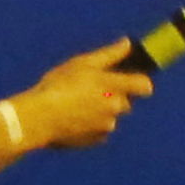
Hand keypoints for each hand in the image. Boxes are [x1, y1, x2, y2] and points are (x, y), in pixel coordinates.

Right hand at [13, 44, 147, 151]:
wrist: (39, 118)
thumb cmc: (59, 86)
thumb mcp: (83, 63)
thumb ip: (110, 54)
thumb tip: (127, 44)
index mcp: (115, 87)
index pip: (145, 86)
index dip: (139, 82)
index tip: (128, 79)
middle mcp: (115, 108)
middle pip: (125, 102)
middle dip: (113, 97)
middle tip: (89, 90)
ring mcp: (106, 126)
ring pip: (110, 117)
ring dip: (99, 112)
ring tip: (75, 105)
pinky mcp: (95, 140)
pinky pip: (98, 131)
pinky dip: (89, 126)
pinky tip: (71, 119)